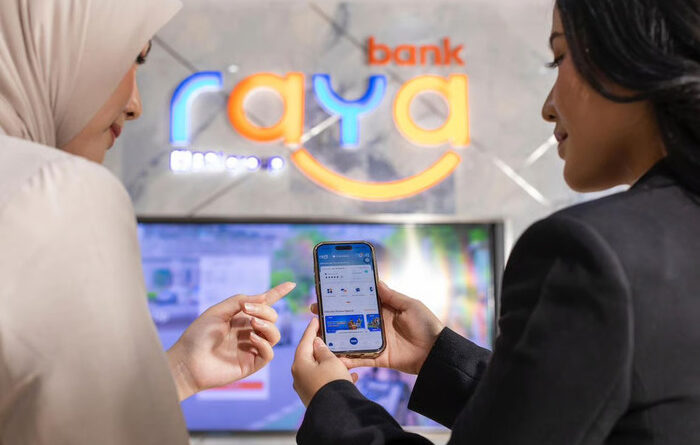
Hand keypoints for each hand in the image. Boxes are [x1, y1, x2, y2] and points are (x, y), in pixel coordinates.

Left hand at [167, 282, 295, 400]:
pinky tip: (251, 339)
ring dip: (267, 325)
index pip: (264, 304)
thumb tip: (263, 297)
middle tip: (248, 310)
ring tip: (252, 324)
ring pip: (274, 335)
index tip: (291, 284)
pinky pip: (268, 353)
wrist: (187, 362)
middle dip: (265, 310)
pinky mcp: (251, 364)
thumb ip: (239, 301)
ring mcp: (251, 348)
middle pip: (272, 317)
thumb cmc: (198, 336)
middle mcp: (249, 331)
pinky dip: (264, 343)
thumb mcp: (217, 311)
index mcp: (241, 317)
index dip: (278, 293)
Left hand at [291, 317, 358, 406]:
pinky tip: (351, 376)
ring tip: (342, 356)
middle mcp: (299, 376)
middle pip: (310, 355)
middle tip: (328, 335)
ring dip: (330, 362)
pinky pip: (325, 381)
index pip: (305, 341)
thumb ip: (323, 350)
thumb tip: (317, 343)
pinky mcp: (315, 396)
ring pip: (319, 369)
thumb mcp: (330, 361)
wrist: (335, 413)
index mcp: (300, 364)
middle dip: (321, 346)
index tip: (315, 319)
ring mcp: (306, 387)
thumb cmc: (332, 383)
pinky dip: (335, 376)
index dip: (311, 329)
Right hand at [311, 281, 443, 374]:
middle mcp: (376, 325)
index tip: (327, 292)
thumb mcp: (410, 305)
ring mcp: (375, 342)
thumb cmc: (427, 325)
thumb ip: (391, 296)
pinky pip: (359, 358)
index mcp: (383, 310)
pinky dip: (346, 358)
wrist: (437, 352)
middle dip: (333, 316)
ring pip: (350, 338)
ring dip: (334, 337)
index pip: (359, 302)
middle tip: (316, 311)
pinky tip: (332, 356)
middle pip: (350, 320)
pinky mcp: (377, 358)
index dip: (344, 298)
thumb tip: (376, 281)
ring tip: (317, 333)